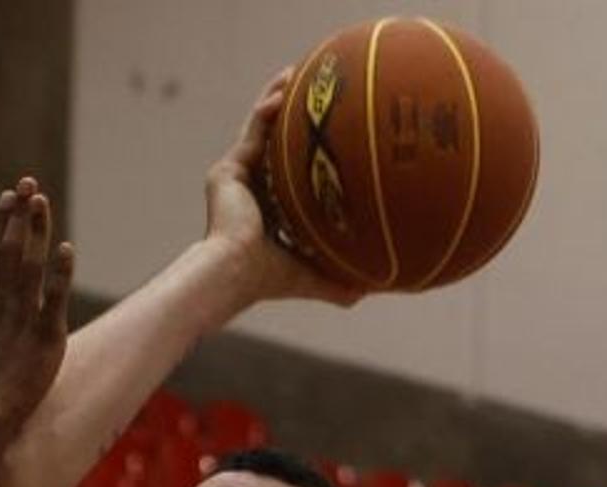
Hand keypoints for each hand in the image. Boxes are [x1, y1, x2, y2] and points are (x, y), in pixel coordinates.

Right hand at [0, 178, 73, 424]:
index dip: (0, 224)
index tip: (8, 198)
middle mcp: (3, 308)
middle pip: (9, 251)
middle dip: (18, 215)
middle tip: (28, 184)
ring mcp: (23, 321)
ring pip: (28, 267)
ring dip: (35, 232)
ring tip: (42, 201)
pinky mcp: (46, 338)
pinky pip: (53, 300)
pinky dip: (59, 274)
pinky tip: (67, 249)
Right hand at [203, 68, 364, 307]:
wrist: (235, 272)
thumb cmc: (270, 280)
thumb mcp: (315, 277)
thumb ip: (341, 283)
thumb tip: (378, 290)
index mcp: (269, 214)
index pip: (292, 177)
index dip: (311, 156)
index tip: (336, 138)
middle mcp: (251, 193)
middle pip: (277, 146)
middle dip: (296, 121)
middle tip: (323, 98)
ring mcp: (237, 179)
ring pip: (262, 131)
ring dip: (279, 102)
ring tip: (299, 75)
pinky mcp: (227, 170)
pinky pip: (252, 130)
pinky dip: (268, 107)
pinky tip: (287, 88)